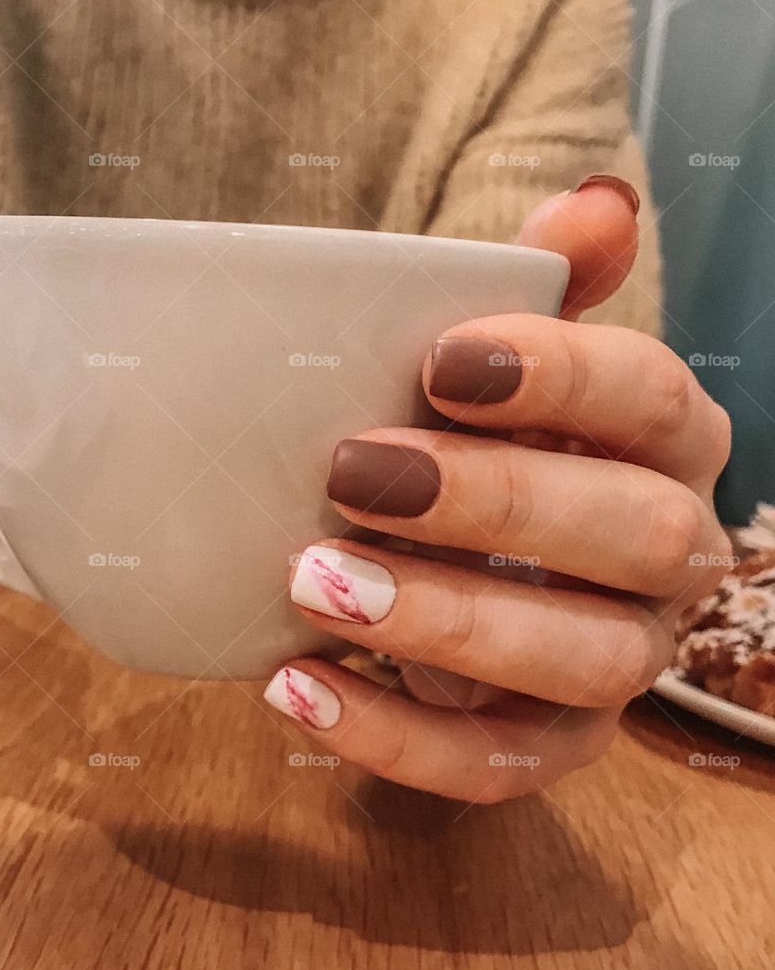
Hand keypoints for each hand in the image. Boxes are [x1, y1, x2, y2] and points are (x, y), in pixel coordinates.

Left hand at [264, 176, 731, 801]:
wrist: (458, 547)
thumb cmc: (476, 433)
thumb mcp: (498, 355)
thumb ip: (544, 285)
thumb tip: (596, 202)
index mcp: (665, 439)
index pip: (653, 398)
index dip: (559, 377)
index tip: (443, 360)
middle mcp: (672, 551)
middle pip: (632, 532)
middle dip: (494, 502)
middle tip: (354, 471)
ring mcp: (622, 657)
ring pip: (578, 658)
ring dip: (444, 621)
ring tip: (315, 580)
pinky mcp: (557, 742)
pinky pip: (500, 767)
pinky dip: (395, 738)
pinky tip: (297, 682)